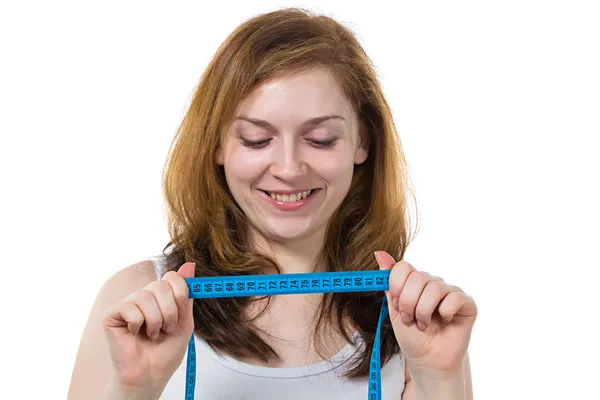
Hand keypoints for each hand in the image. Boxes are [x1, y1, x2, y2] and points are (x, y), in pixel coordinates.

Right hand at [103, 262, 195, 394]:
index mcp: (162, 297)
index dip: (180, 292)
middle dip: (170, 310)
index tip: (181, 310)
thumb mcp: (185, 322)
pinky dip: (137, 324)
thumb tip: (190, 264)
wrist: (150, 375)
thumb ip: (186, 295)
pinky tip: (135, 333)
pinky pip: (130, 307)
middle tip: (167, 328)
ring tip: (152, 334)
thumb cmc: (165, 352)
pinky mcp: (112, 314)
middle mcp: (145, 296)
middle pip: (160, 284)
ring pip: (145, 296)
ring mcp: (128, 304)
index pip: (172, 277)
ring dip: (155, 321)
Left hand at [374, 251, 476, 378]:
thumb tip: (379, 253)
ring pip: (434, 288)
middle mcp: (433, 283)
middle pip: (418, 277)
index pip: (404, 267)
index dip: (396, 286)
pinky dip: (444, 312)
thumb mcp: (394, 309)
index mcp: (415, 282)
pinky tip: (444, 321)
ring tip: (423, 324)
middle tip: (410, 319)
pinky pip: (454, 298)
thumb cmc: (411, 336)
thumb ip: (388, 283)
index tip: (396, 305)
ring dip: (424, 311)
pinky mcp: (467, 303)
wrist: (427, 360)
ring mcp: (451, 291)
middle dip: (408, 302)